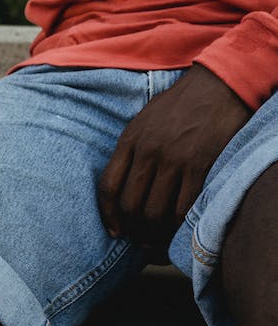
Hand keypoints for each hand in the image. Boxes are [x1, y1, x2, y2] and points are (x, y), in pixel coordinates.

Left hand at [97, 64, 250, 260]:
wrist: (216, 86)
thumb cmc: (179, 105)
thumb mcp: (144, 120)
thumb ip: (133, 149)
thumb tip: (125, 182)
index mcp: (130, 140)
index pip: (108, 186)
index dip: (108, 215)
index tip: (115, 231)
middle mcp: (148, 151)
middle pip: (130, 205)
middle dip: (133, 229)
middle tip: (141, 238)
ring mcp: (173, 159)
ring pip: (155, 212)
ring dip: (155, 232)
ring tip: (159, 238)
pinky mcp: (198, 165)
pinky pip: (182, 207)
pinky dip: (178, 225)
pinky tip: (179, 228)